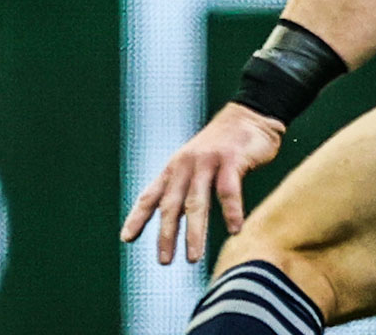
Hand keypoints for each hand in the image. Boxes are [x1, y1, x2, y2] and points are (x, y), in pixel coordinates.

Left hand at [120, 102, 284, 264]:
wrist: (249, 115)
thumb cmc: (222, 145)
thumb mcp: (195, 163)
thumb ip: (185, 187)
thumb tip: (173, 218)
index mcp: (174, 167)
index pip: (150, 195)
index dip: (138, 217)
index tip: (126, 238)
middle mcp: (185, 165)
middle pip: (171, 205)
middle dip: (166, 234)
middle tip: (164, 260)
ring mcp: (207, 162)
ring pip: (197, 202)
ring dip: (194, 232)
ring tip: (193, 258)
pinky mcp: (231, 160)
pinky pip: (228, 190)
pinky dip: (231, 212)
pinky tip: (235, 230)